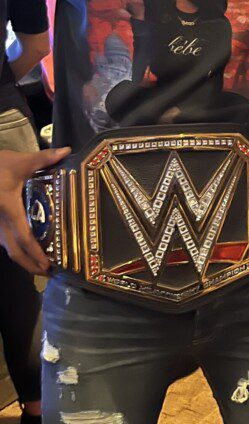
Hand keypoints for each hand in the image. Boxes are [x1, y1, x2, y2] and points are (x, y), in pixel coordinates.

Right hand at [0, 146, 70, 274]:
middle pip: (14, 251)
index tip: (48, 263)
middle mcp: (1, 222)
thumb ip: (43, 158)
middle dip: (30, 264)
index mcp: (9, 210)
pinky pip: (5, 241)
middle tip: (48, 272)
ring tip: (41, 265)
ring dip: (24, 259)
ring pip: (8, 248)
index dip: (36, 252)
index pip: (24, 236)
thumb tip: (66, 151)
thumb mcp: (18, 161)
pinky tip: (28, 249)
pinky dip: (18, 249)